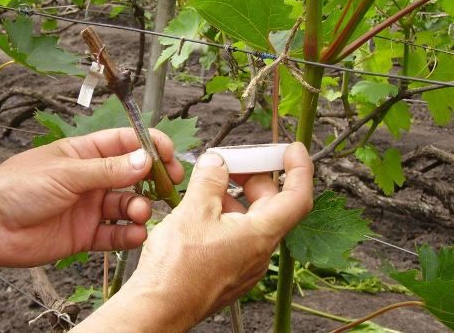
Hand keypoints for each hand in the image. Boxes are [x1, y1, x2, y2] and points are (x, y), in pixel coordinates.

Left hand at [0, 128, 182, 267]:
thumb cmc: (18, 186)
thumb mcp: (66, 172)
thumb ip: (107, 169)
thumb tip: (145, 159)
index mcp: (85, 154)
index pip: (125, 143)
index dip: (150, 145)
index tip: (168, 154)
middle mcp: (91, 179)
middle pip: (132, 176)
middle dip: (152, 180)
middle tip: (168, 185)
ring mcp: (89, 207)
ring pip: (126, 206)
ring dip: (139, 208)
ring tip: (139, 212)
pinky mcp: (85, 234)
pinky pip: (114, 234)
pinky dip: (128, 235)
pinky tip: (134, 234)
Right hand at [128, 142, 312, 329]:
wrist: (158, 307)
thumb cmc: (177, 270)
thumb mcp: (194, 211)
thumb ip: (210, 179)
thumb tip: (217, 162)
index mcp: (260, 235)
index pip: (297, 196)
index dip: (299, 168)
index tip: (292, 149)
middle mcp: (259, 252)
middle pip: (270, 204)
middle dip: (252, 177)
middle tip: (230, 161)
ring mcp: (244, 264)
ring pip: (249, 220)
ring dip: (233, 197)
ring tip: (206, 186)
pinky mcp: (228, 271)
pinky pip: (235, 236)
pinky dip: (224, 216)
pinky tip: (199, 210)